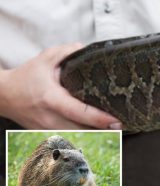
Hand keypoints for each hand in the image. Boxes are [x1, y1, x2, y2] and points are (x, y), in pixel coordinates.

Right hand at [0, 43, 120, 128]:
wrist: (3, 95)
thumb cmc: (26, 76)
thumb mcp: (45, 58)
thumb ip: (67, 51)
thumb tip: (87, 49)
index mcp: (51, 99)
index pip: (79, 112)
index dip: (99, 118)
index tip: (116, 120)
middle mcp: (50, 118)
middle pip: (82, 130)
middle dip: (103, 130)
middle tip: (122, 125)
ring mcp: (48, 129)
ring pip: (77, 137)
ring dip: (96, 135)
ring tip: (114, 129)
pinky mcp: (48, 133)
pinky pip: (70, 137)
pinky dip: (84, 134)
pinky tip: (98, 130)